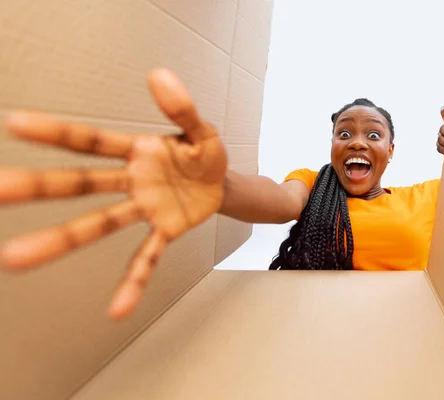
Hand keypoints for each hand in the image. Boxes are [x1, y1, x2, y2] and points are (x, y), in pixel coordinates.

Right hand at [0, 68, 227, 318]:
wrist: (222, 184)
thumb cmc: (204, 154)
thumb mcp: (201, 130)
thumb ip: (182, 109)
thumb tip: (159, 76)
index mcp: (137, 151)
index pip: (91, 142)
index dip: (56, 133)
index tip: (13, 123)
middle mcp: (131, 182)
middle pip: (81, 186)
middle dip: (39, 188)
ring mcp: (144, 210)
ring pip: (98, 225)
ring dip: (61, 240)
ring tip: (14, 258)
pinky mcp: (165, 232)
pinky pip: (146, 258)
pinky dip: (133, 282)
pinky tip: (117, 309)